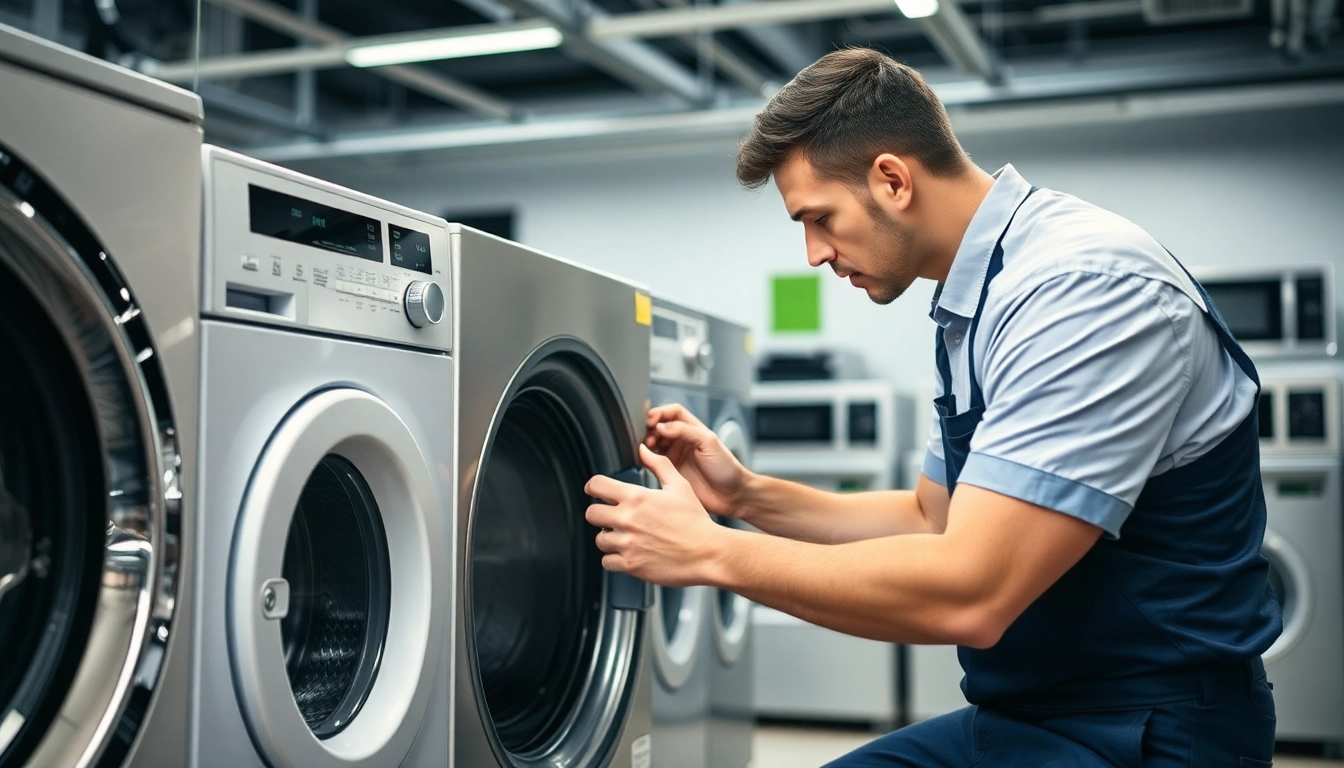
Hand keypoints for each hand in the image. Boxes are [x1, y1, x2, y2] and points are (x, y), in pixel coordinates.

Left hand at [584, 444, 724, 586]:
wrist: (708, 552)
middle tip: (613, 517)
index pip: (596, 485)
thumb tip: (644, 450)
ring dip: (609, 538)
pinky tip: (630, 553)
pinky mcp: (630, 565)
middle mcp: (627, 519)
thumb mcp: (680, 486)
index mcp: (636, 497)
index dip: (594, 487)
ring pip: (599, 540)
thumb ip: (659, 465)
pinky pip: (607, 562)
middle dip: (601, 514)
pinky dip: (615, 559)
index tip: (596, 492)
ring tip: (627, 537)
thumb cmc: (696, 521)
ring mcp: (627, 544)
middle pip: (591, 514)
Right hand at [644, 403, 752, 518]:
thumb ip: (685, 431)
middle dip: (650, 429)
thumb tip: (662, 426)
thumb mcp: (709, 442)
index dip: (660, 413)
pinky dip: (645, 458)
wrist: (731, 495)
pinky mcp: (670, 472)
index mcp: (693, 429)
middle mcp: (682, 441)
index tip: (652, 420)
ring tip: (647, 448)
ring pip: (653, 443)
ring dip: (647, 443)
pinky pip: (652, 461)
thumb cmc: (727, 468)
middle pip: (659, 427)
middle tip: (649, 437)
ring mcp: (675, 456)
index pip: (672, 413)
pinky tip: (645, 459)